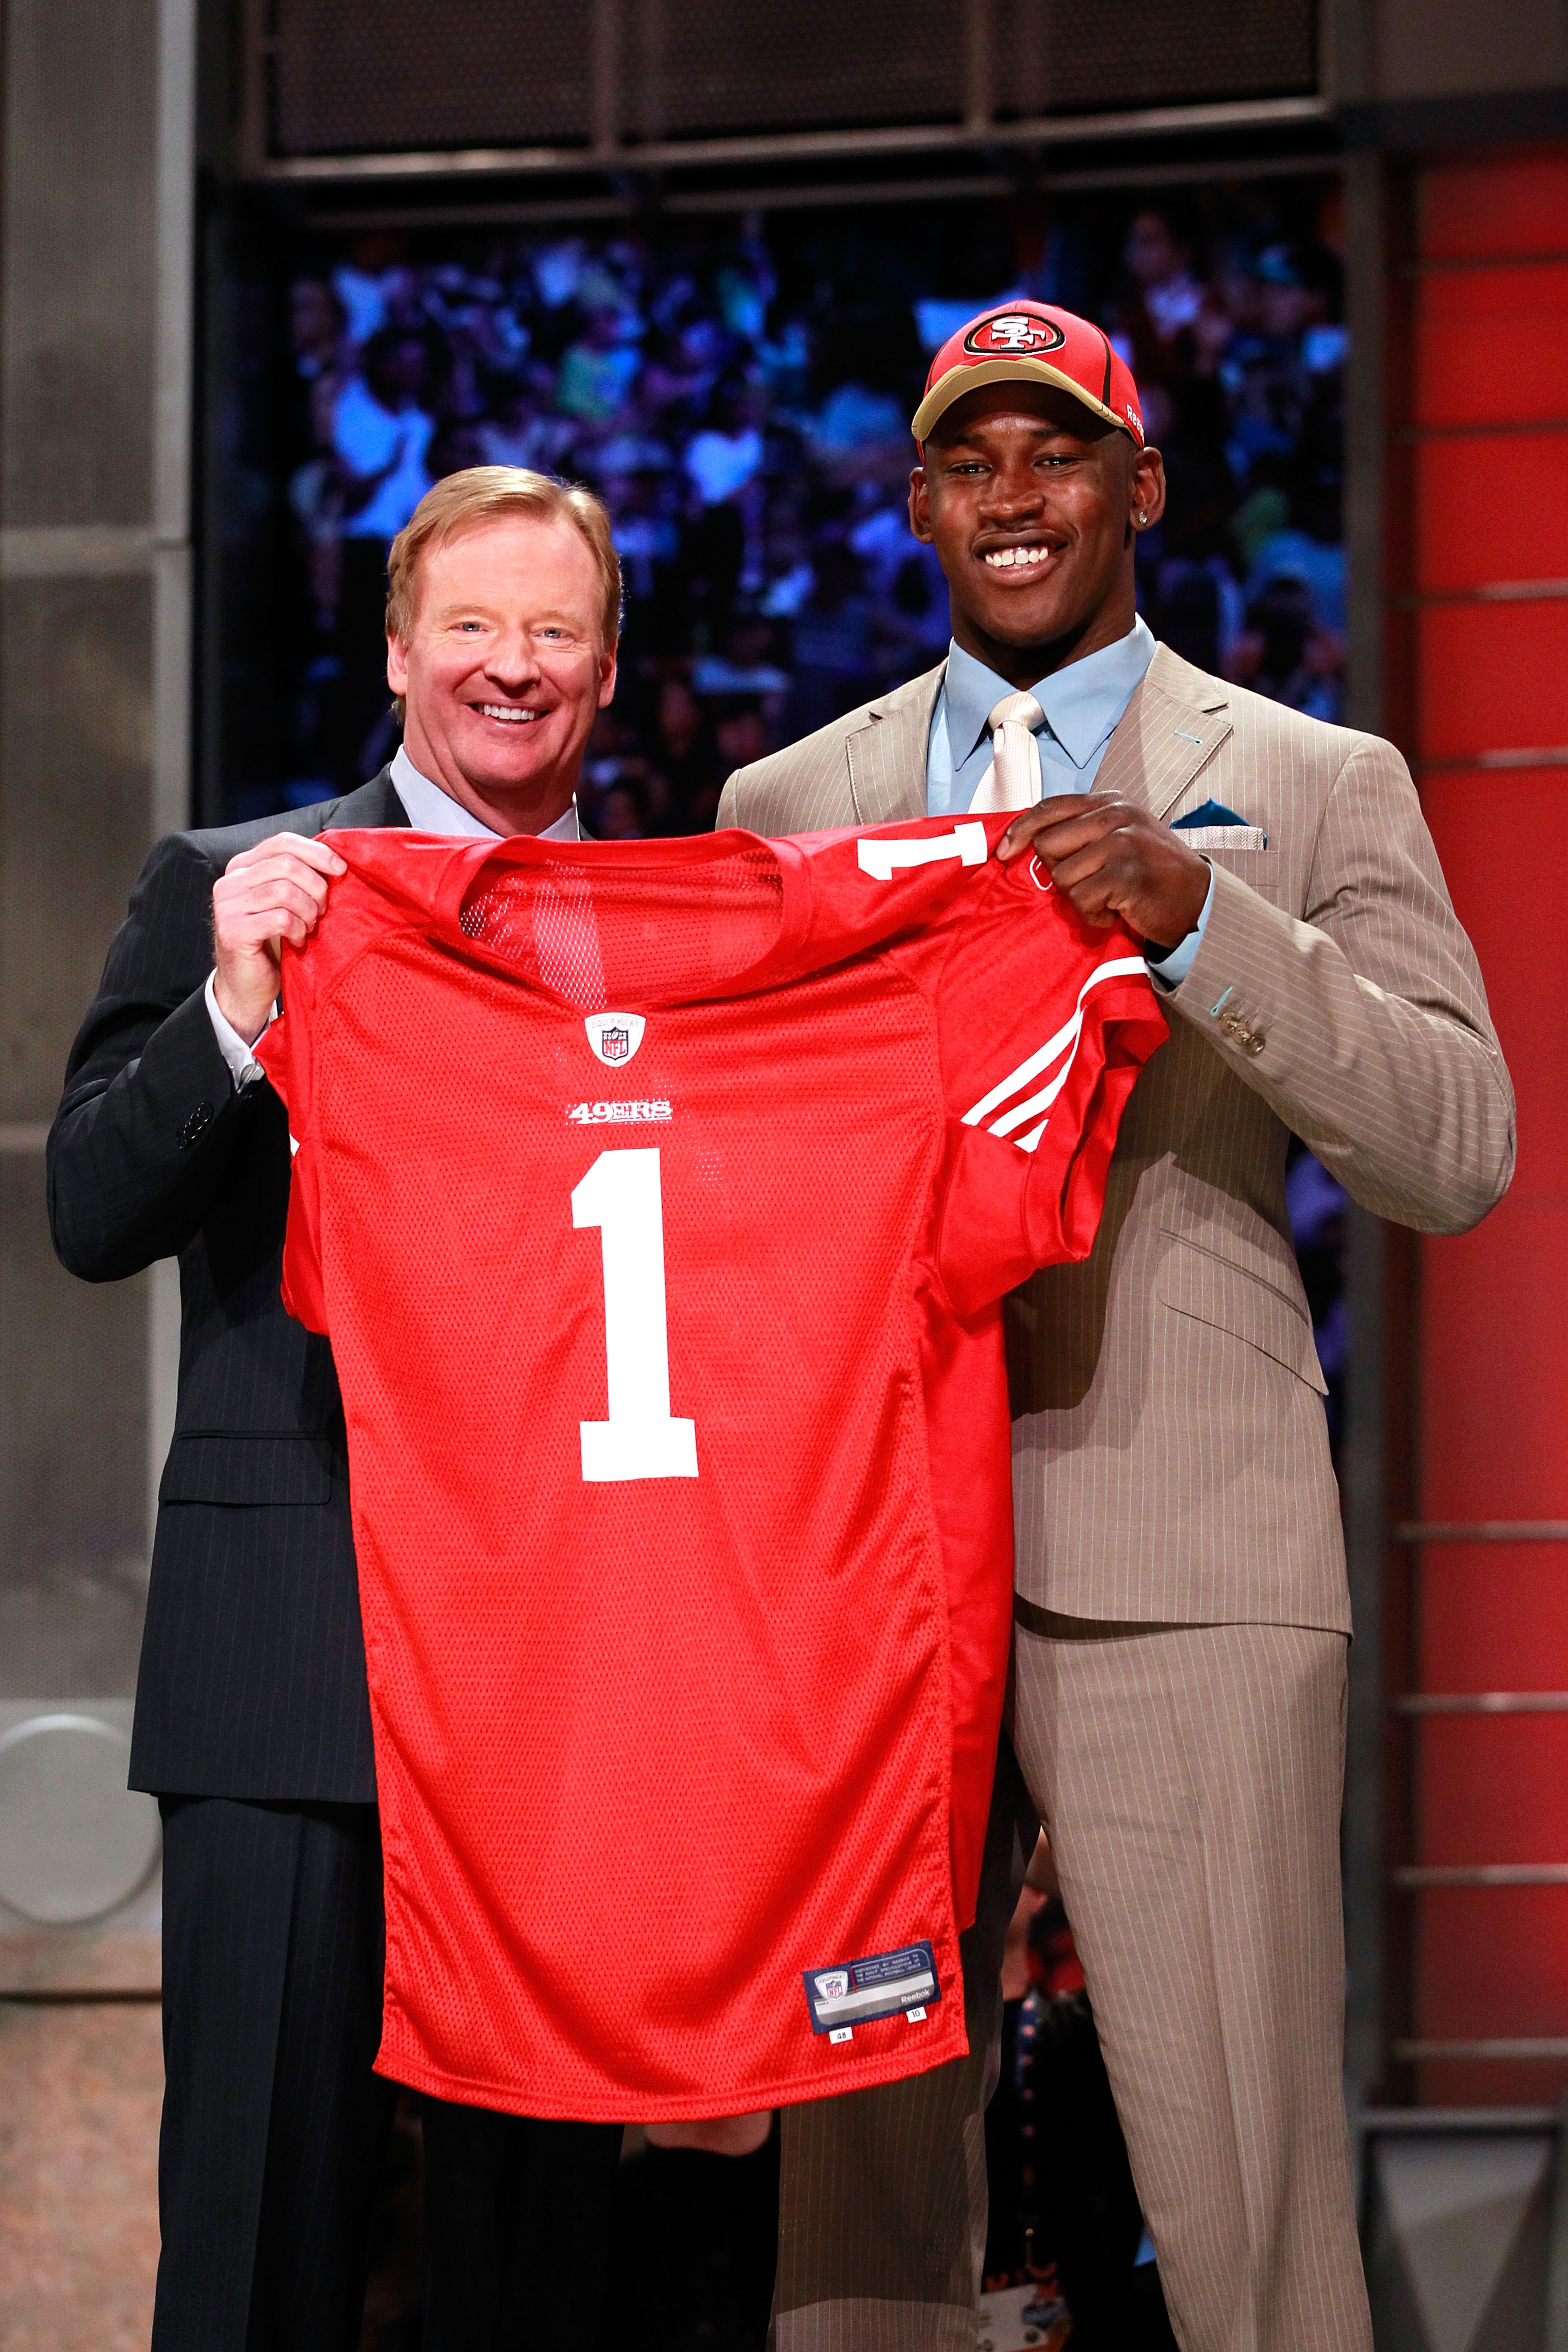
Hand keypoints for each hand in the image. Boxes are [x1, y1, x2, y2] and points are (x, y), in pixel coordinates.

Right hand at [212, 834, 344, 1044]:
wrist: (246, 986)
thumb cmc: (271, 942)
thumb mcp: (285, 903)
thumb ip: (298, 878)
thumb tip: (336, 860)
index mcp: (242, 867)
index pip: (282, 842)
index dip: (316, 852)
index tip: (340, 869)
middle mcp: (230, 881)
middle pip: (287, 864)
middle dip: (316, 887)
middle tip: (322, 910)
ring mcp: (227, 905)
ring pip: (284, 891)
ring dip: (308, 911)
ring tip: (309, 927)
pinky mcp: (233, 930)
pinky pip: (280, 918)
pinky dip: (297, 930)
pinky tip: (297, 940)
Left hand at [998, 792, 1209, 949]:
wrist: (1198, 901)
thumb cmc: (1151, 873)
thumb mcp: (1120, 836)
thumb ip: (1082, 831)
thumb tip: (1026, 841)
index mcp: (1111, 802)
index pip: (1050, 808)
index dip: (1020, 830)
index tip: (1004, 852)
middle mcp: (1116, 816)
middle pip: (1048, 845)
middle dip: (1060, 873)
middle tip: (1091, 884)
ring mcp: (1122, 843)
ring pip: (1061, 877)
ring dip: (1079, 898)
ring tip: (1108, 899)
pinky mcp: (1126, 875)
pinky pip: (1081, 901)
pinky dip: (1093, 917)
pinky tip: (1116, 913)